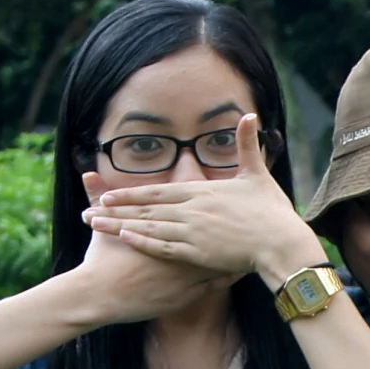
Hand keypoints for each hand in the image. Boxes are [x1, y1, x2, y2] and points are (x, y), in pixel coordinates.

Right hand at [71, 175, 236, 323]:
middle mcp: (179, 248)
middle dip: (230, 225)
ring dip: (235, 251)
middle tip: (250, 216)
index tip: (228, 196)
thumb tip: (88, 173)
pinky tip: (241, 271)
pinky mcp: (185, 294)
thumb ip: (98, 198)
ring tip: (253, 242)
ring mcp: (185, 273)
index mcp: (163, 229)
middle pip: (211, 233)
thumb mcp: (101, 226)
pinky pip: (214, 284)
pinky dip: (227, 276)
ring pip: (218, 259)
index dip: (211, 204)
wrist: (99, 296)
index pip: (192, 212)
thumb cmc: (100, 260)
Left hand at [86, 114, 322, 283]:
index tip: (106, 193)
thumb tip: (250, 114)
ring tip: (95, 226)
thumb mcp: (258, 174)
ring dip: (119, 227)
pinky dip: (143, 243)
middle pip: (145, 209)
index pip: (158, 192)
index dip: (130, 193)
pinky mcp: (199, 254)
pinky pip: (164, 248)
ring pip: (148, 228)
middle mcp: (192, 211)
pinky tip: (125, 239)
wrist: (282, 242)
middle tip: (87, 211)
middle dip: (114, 210)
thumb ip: (247, 145)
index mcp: (202, 192)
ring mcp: (193, 233)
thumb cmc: (272, 211)